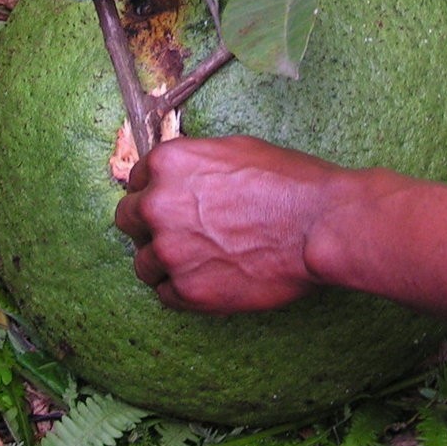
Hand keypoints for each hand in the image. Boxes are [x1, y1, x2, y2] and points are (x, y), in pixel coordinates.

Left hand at [114, 135, 338, 313]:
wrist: (318, 224)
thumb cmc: (287, 182)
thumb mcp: (232, 150)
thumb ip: (193, 164)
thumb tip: (181, 176)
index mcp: (167, 163)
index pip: (136, 181)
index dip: (154, 192)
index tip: (169, 203)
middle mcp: (157, 205)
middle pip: (128, 220)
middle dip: (150, 226)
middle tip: (180, 232)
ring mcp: (169, 250)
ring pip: (143, 263)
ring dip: (163, 263)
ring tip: (198, 261)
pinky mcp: (187, 290)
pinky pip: (165, 295)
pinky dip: (182, 291)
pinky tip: (209, 279)